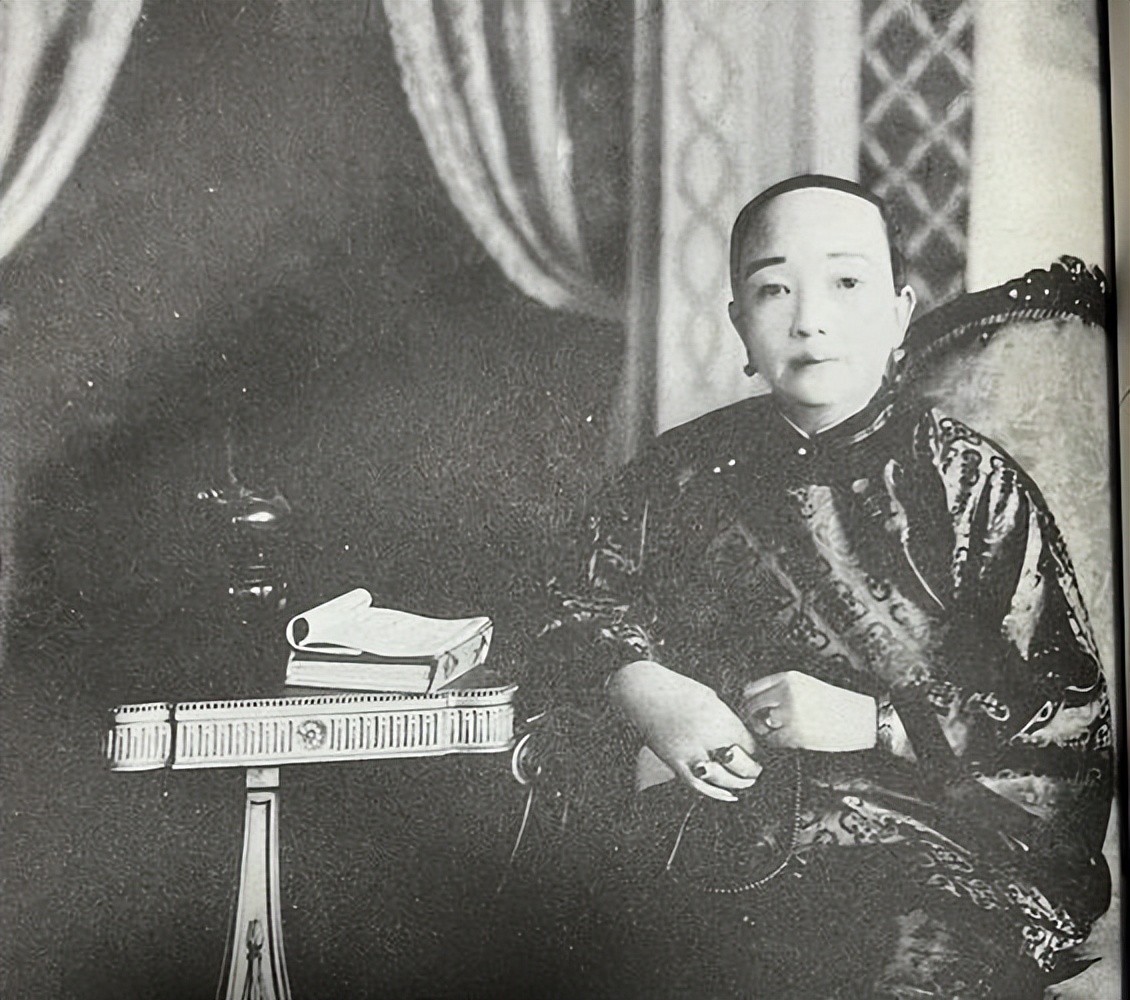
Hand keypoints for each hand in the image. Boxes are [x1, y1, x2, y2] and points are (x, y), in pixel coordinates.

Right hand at [609, 660, 761, 801]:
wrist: (644, 691)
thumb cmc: (678, 690)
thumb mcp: (712, 698)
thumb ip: (728, 719)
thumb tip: (745, 739)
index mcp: (719, 717)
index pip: (750, 745)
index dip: (760, 753)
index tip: (762, 756)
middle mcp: (706, 736)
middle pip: (740, 765)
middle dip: (752, 771)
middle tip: (757, 772)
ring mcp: (689, 751)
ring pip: (722, 779)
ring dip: (737, 784)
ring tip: (745, 783)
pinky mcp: (673, 761)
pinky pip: (698, 784)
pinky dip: (715, 793)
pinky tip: (728, 795)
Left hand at [739, 671, 876, 751]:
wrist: (866, 719)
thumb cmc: (839, 704)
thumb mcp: (809, 685)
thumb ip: (783, 689)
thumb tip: (757, 703)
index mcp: (789, 678)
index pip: (752, 689)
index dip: (749, 702)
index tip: (753, 711)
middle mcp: (786, 693)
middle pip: (751, 707)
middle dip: (753, 718)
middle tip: (761, 726)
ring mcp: (790, 714)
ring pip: (760, 726)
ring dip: (765, 732)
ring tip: (777, 733)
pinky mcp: (797, 735)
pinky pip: (773, 742)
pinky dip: (776, 744)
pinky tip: (787, 741)